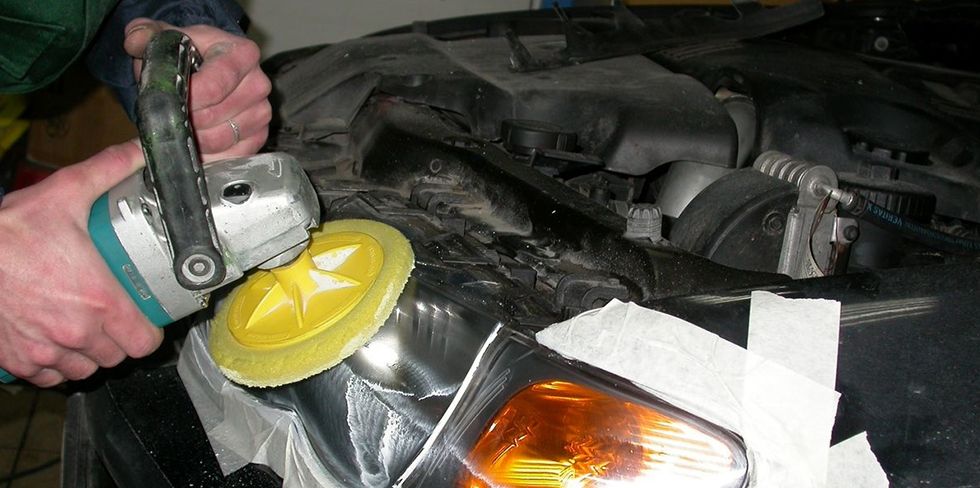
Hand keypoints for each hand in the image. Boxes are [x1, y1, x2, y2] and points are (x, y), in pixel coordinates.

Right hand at [0, 142, 162, 385]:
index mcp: (100, 302)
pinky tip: (54, 339)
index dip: (149, 331)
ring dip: (89, 353)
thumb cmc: (9, 230)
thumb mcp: (65, 192)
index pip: (145, 342)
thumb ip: (110, 171)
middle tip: (114, 315)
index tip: (145, 316)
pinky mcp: (16, 360)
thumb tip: (143, 152)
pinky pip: (48, 377)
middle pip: (117, 357)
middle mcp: (75, 334)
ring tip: (86, 326)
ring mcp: (44, 351)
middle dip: (119, 339)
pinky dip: (54, 364)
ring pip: (84, 369)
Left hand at [123, 19, 271, 161]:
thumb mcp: (166, 39)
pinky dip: (207, 154)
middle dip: (184, 120)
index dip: (185, 100)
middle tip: (166, 115)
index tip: (165, 101)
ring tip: (179, 126)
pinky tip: (194, 141)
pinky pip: (230, 155)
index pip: (214, 86)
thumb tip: (135, 41)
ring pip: (220, 140)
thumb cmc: (187, 54)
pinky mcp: (259, 136)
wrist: (205, 69)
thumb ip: (146, 35)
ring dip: (192, 139)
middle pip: (215, 115)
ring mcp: (262, 112)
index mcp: (243, 54)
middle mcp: (259, 84)